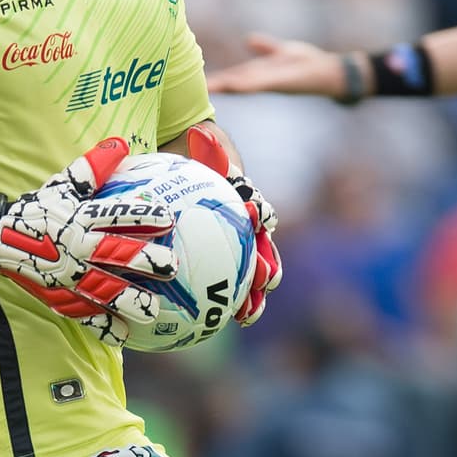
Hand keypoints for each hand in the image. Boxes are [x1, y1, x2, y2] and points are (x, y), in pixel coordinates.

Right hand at [0, 136, 176, 332]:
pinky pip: (83, 314)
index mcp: (80, 218)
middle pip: (113, 254)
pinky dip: (102, 326)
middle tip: (170, 267)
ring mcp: (67, 275)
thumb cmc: (39, 209)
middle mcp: (76, 247)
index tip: (168, 219)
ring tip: (152, 309)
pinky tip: (123, 334)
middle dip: (142, 261)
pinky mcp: (58, 295)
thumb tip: (120, 143)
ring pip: (102, 289)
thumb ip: (92, 167)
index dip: (141, 217)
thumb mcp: (62, 185)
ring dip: (128, 299)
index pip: (114, 216)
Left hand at [185, 123, 281, 325]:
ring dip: (252, 295)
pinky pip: (228, 289)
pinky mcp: (225, 266)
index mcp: (246, 202)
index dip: (260, 216)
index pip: (258, 210)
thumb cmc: (195, 160)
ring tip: (246, 314)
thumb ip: (206, 148)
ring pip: (250, 276)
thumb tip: (201, 133)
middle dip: (266, 266)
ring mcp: (239, 248)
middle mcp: (248, 228)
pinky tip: (220, 323)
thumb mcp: (201, 153)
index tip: (258, 219)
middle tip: (264, 278)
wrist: (190, 170)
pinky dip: (228, 305)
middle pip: (262, 249)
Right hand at [207, 33, 357, 98]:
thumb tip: (248, 39)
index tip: (193, 78)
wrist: (331, 72)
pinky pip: (260, 83)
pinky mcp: (282, 81)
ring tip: (204, 88)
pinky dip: (246, 84)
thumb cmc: (309, 63)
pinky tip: (233, 85)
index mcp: (260, 72)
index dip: (215, 77)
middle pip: (232, 82)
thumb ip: (265, 47)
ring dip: (224, 87)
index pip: (232, 74)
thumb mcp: (283, 51)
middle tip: (187, 91)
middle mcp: (262, 79)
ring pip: (242, 84)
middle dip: (213, 85)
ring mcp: (270, 82)